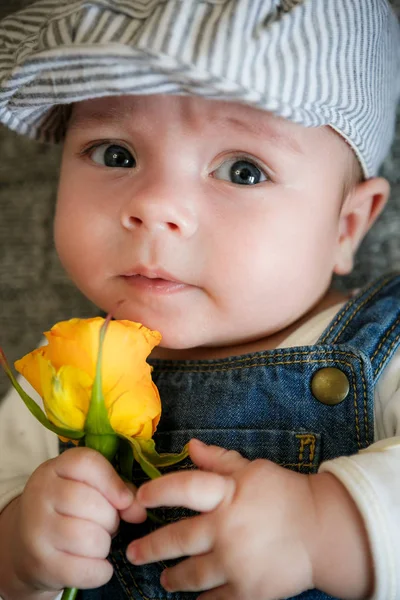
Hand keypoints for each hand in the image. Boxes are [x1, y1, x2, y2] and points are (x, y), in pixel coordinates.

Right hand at [6, 447, 146, 594]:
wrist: (26, 545)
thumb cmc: (69, 510)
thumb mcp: (87, 488)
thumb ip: (118, 491)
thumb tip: (139, 512)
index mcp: (54, 469)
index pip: (86, 463)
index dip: (112, 481)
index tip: (125, 500)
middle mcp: (40, 495)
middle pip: (91, 503)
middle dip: (110, 518)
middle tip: (106, 525)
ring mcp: (36, 530)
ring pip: (90, 538)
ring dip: (104, 545)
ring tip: (98, 543)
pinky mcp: (40, 564)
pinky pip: (85, 570)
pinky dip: (100, 571)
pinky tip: (97, 565)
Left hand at [125, 439, 317, 599]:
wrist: (323, 532)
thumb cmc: (285, 494)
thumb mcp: (252, 470)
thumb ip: (219, 460)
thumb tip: (190, 446)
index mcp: (227, 494)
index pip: (183, 488)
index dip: (157, 492)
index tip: (139, 498)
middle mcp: (226, 529)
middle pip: (177, 539)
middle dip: (151, 548)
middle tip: (134, 553)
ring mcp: (235, 563)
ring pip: (191, 575)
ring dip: (173, 578)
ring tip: (165, 579)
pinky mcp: (248, 591)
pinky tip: (196, 598)